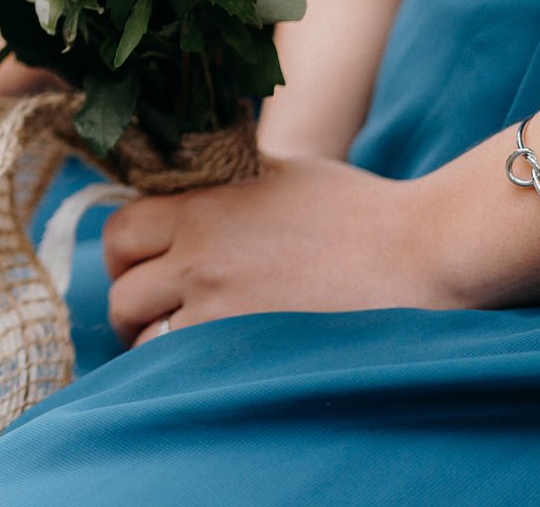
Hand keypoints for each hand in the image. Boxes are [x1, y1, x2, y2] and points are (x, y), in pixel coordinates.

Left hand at [104, 154, 459, 346]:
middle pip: (123, 290)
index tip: (136, 266)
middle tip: (149, 314)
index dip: (123, 254)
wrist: (418, 251)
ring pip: (146, 336)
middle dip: (131, 304)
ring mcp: (219, 306)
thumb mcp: (274, 170)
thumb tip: (184, 177)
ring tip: (175, 345)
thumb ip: (219, 181)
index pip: (121, 231)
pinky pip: (183, 366)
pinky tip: (208, 363)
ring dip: (153, 342)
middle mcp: (199, 256)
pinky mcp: (245, 347)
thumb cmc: (356, 208)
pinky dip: (183, 368)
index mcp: (200, 207)